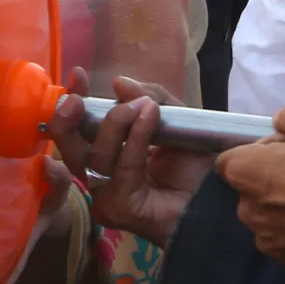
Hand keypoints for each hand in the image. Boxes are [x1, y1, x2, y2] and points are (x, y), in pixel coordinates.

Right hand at [50, 70, 209, 245]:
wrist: (215, 198)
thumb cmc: (194, 165)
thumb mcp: (174, 119)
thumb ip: (151, 97)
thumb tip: (119, 83)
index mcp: (108, 150)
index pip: (80, 127)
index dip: (74, 101)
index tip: (77, 75)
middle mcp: (100, 173)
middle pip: (71, 147)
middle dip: (69, 120)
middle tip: (77, 100)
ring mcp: (105, 193)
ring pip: (96, 155)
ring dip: (117, 123)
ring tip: (144, 106)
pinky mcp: (116, 207)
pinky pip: (121, 167)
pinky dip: (135, 140)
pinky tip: (149, 118)